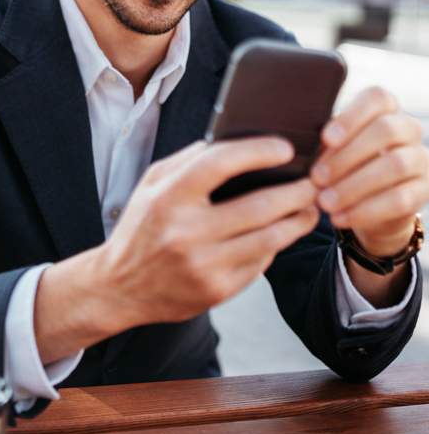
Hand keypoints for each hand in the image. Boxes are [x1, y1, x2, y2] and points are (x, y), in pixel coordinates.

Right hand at [35, 137, 317, 363]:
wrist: (120, 288)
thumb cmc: (140, 228)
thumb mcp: (151, 185)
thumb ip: (186, 160)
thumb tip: (231, 141)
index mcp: (168, 199)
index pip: (220, 164)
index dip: (258, 152)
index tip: (285, 147)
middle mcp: (185, 233)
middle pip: (259, 206)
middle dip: (296, 190)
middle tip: (313, 180)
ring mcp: (203, 266)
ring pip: (269, 238)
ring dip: (298, 220)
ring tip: (310, 207)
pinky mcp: (217, 291)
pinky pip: (259, 263)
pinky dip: (275, 245)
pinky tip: (280, 234)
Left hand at [310, 87, 428, 304]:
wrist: (368, 205)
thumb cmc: (339, 166)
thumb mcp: (329, 150)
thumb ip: (320, 141)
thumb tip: (291, 144)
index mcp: (385, 109)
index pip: (377, 98)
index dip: (352, 116)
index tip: (325, 137)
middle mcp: (408, 128)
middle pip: (385, 131)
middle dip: (347, 155)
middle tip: (316, 176)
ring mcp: (420, 159)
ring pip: (394, 165)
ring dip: (354, 185)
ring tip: (324, 201)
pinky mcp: (424, 190)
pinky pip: (399, 199)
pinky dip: (365, 210)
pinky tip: (339, 218)